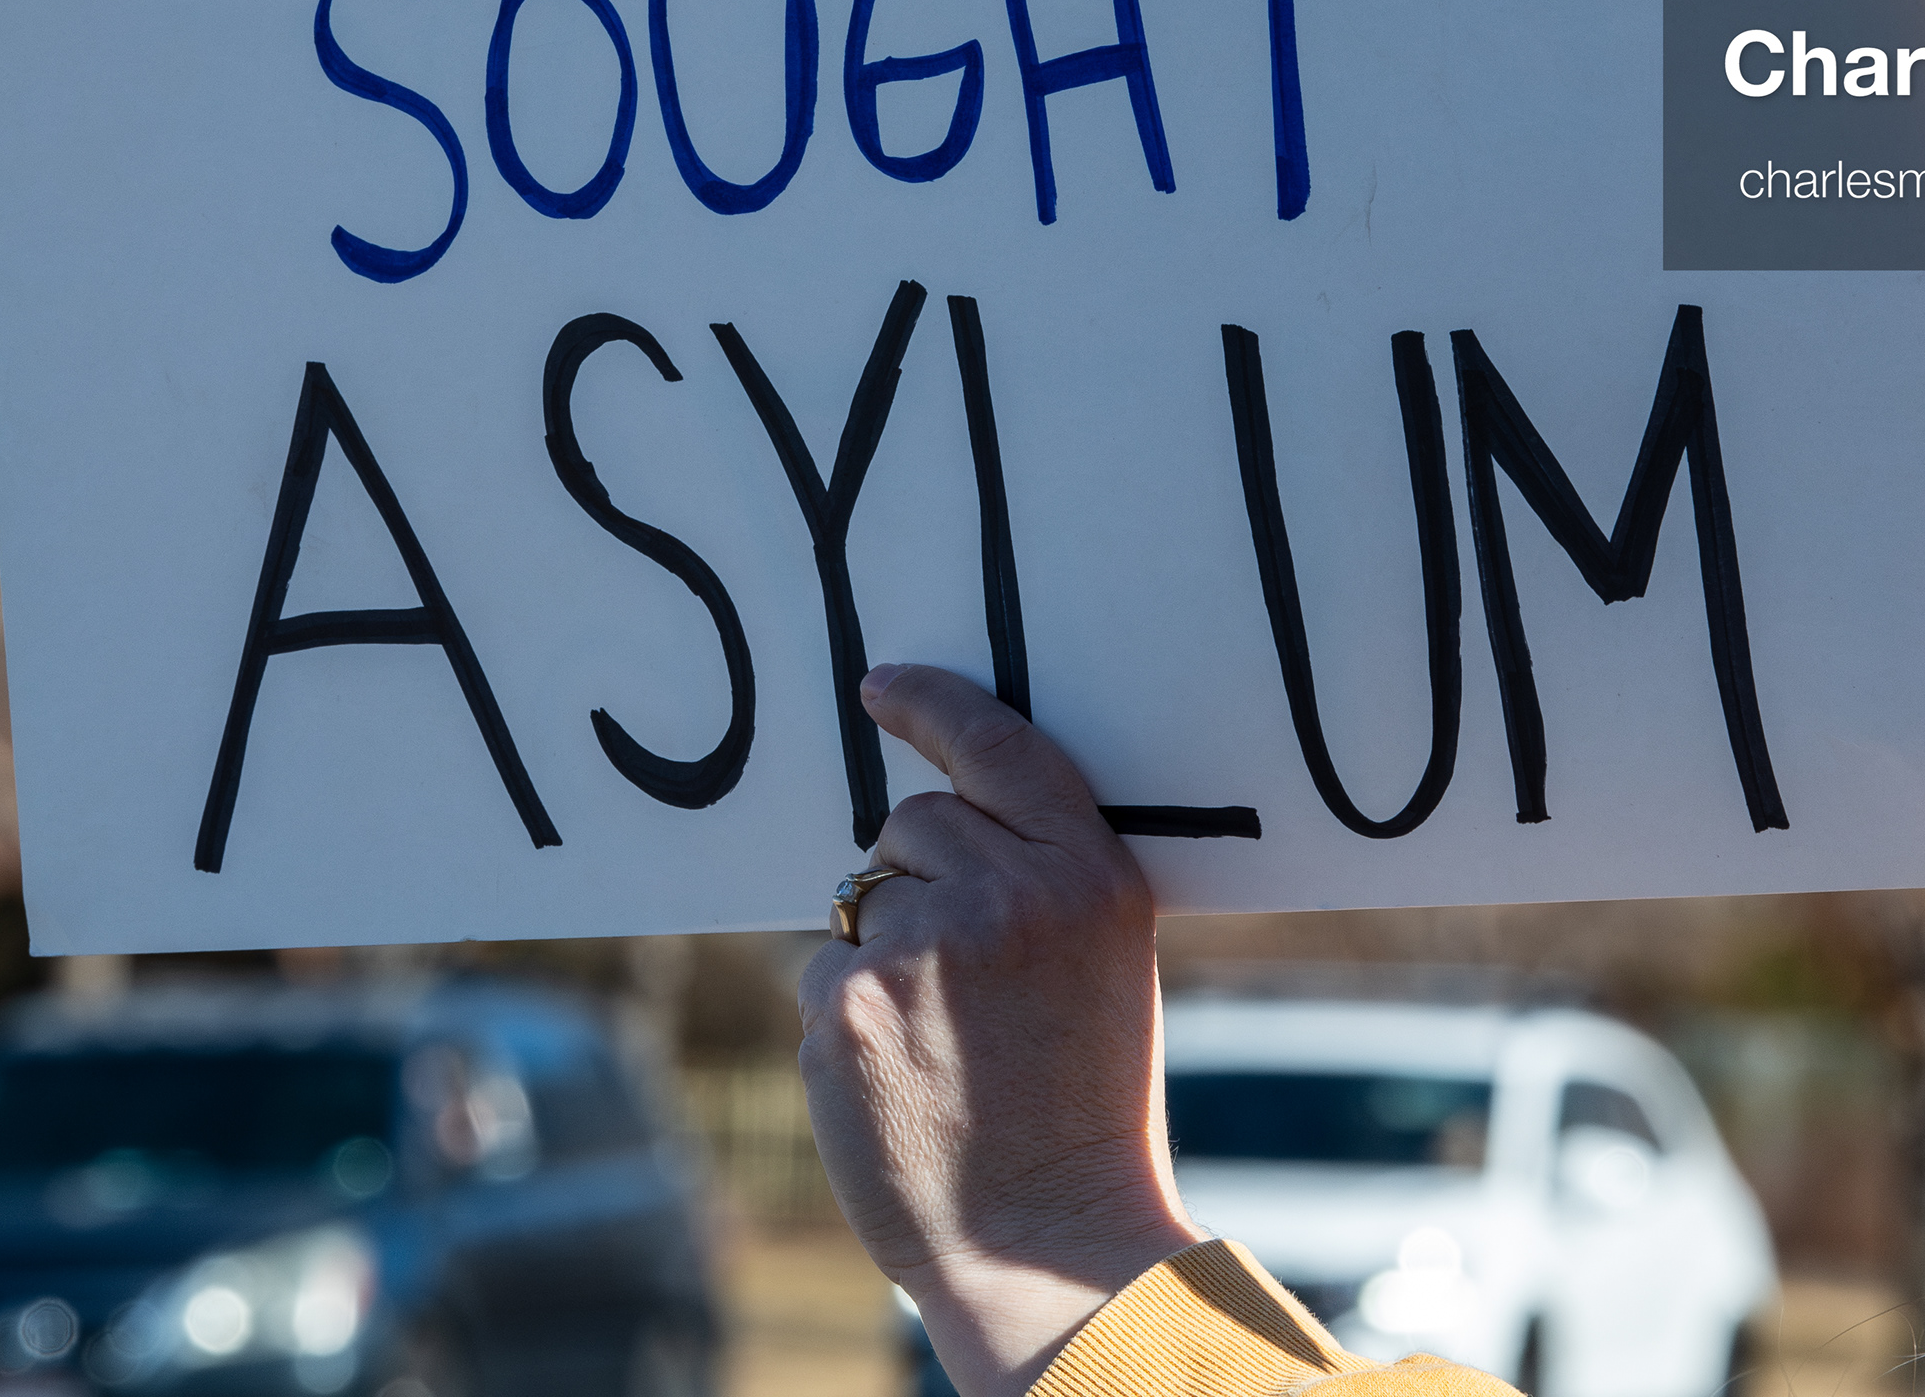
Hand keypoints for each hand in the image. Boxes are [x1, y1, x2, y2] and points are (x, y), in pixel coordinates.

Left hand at [795, 664, 1199, 1396]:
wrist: (1048, 1240)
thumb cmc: (1082, 1110)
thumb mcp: (1103, 967)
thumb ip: (1038, 883)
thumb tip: (934, 824)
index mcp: (1090, 877)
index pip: (1001, 747)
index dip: (934, 703)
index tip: (882, 683)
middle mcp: (1010, 894)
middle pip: (913, 819)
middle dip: (920, 876)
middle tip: (964, 979)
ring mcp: (925, 946)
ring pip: (861, 896)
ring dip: (883, 950)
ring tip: (942, 1043)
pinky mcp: (852, 1003)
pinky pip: (821, 971)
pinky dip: (848, 1018)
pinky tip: (899, 1079)